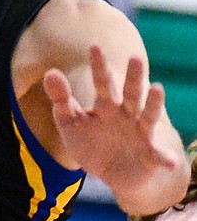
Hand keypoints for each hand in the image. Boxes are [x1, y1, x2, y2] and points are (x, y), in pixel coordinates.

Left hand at [43, 45, 188, 211]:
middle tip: (135, 58)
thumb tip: (50, 72)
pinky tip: (171, 161)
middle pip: (130, 93)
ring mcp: (140, 133)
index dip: (98, 67)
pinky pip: (159, 156)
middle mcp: (126, 115)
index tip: (94, 46)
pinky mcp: (150, 155)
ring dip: (152, 103)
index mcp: (106, 106)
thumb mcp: (71, 124)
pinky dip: (165, 158)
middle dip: (133, 77)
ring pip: (147, 116)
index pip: (102, 83)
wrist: (112, 174)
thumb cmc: (92, 144)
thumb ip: (61, 101)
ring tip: (157, 89)